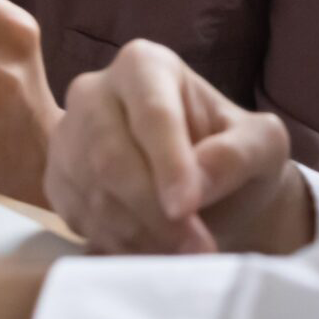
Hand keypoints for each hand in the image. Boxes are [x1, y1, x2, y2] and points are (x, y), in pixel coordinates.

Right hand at [45, 39, 313, 256]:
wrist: (206, 189)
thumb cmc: (234, 154)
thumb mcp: (261, 145)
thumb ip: (238, 153)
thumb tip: (198, 180)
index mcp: (144, 65)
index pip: (151, 112)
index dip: (168, 162)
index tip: (186, 206)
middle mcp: (94, 91)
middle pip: (110, 157)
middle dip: (154, 211)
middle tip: (196, 247)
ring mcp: (68, 137)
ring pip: (92, 194)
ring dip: (140, 235)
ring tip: (183, 254)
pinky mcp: (57, 181)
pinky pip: (78, 219)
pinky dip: (119, 245)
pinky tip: (155, 251)